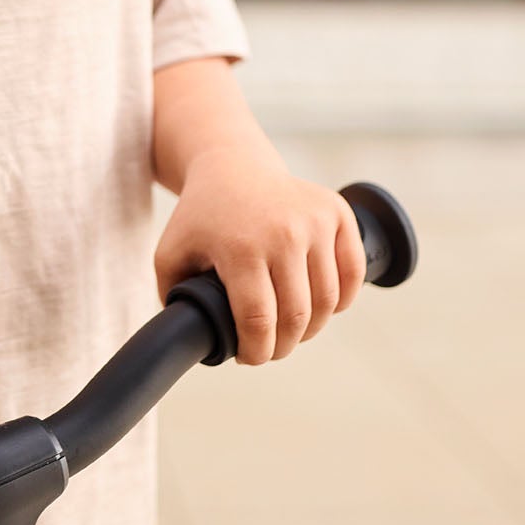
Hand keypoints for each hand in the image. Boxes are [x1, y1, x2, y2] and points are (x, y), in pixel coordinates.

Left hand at [154, 150, 366, 365]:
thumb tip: (191, 339)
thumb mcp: (171, 254)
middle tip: (270, 348)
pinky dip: (340, 299)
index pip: (258, 321)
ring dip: (312, 327)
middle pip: (296, 317)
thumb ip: (174, 298)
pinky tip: (319, 304)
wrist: (232, 168)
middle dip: (283, 346)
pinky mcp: (337, 213)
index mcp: (240, 247)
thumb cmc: (201, 218)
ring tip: (292, 329)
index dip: (256, 351)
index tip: (249, 356)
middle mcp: (282, 233)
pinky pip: (352, 274)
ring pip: (327, 301)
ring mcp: (314, 221)